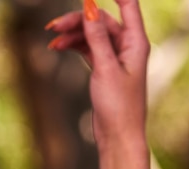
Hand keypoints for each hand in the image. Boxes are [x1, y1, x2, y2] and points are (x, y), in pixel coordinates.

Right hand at [46, 0, 150, 168]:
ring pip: (91, 36)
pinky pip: (87, 50)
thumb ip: (98, 39)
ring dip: (72, 35)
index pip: (127, 6)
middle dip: (77, 21)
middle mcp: (128, 48)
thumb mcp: (106, 69)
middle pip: (101, 22)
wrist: (118, 136)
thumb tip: (90, 11)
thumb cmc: (118, 106)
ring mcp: (115, 59)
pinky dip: (73, 47)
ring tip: (51, 40)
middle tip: (53, 26)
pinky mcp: (103, 70)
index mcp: (136, 43)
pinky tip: (58, 47)